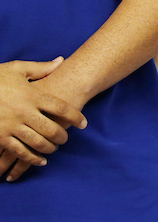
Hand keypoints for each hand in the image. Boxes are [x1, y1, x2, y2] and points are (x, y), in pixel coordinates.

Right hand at [0, 59, 86, 182]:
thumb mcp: (16, 69)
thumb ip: (40, 68)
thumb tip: (61, 61)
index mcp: (31, 95)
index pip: (61, 108)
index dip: (75, 117)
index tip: (84, 124)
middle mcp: (24, 112)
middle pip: (51, 129)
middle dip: (62, 136)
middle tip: (66, 138)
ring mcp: (11, 126)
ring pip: (37, 142)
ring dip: (49, 148)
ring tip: (54, 148)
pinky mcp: (0, 137)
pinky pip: (19, 151)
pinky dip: (31, 158)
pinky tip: (40, 161)